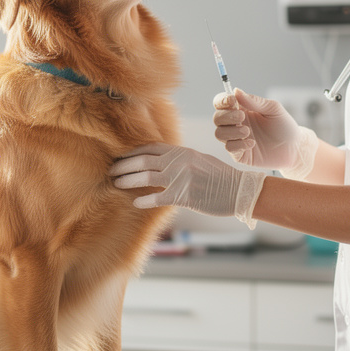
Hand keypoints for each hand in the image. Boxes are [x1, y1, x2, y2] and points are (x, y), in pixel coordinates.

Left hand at [110, 143, 265, 227]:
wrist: (238, 190)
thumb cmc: (219, 177)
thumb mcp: (199, 160)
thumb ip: (180, 159)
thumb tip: (162, 161)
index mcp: (182, 151)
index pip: (151, 147)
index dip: (132, 152)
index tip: (119, 156)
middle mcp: (179, 161)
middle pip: (143, 160)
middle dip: (123, 165)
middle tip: (111, 171)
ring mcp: (180, 178)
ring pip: (145, 177)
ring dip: (127, 180)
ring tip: (116, 183)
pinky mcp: (184, 196)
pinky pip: (157, 197)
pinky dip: (144, 200)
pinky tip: (135, 203)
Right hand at [213, 89, 316, 174]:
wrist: (294, 148)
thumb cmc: (284, 126)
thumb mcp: (273, 109)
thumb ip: (255, 101)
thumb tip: (236, 91)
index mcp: (241, 110)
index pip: (221, 103)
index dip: (221, 100)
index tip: (232, 101)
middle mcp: (236, 124)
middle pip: (217, 118)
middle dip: (226, 116)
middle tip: (242, 117)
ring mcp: (236, 139)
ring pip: (219, 133)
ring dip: (231, 131)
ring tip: (248, 132)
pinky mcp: (240, 154)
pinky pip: (229, 148)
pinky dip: (238, 145)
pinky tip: (252, 143)